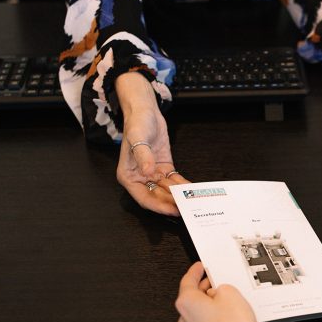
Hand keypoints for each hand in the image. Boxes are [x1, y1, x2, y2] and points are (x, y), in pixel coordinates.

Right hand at [115, 73, 189, 215]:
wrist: (146, 111)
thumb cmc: (137, 123)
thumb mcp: (138, 139)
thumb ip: (143, 157)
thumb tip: (147, 173)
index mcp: (128, 176)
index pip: (144, 198)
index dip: (158, 206)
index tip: (171, 210)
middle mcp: (140, 178)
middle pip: (157, 197)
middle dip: (171, 203)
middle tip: (186, 208)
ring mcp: (152, 174)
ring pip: (167, 191)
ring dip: (178, 196)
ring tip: (192, 201)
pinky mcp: (163, 168)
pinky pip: (174, 180)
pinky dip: (183, 185)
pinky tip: (193, 189)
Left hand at [175, 262, 264, 321]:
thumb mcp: (231, 293)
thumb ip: (221, 288)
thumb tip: (218, 293)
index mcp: (186, 302)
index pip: (187, 280)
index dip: (195, 271)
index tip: (199, 267)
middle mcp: (184, 318)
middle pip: (191, 297)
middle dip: (204, 288)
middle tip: (215, 281)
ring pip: (198, 312)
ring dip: (208, 305)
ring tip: (225, 301)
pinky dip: (211, 319)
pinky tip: (225, 318)